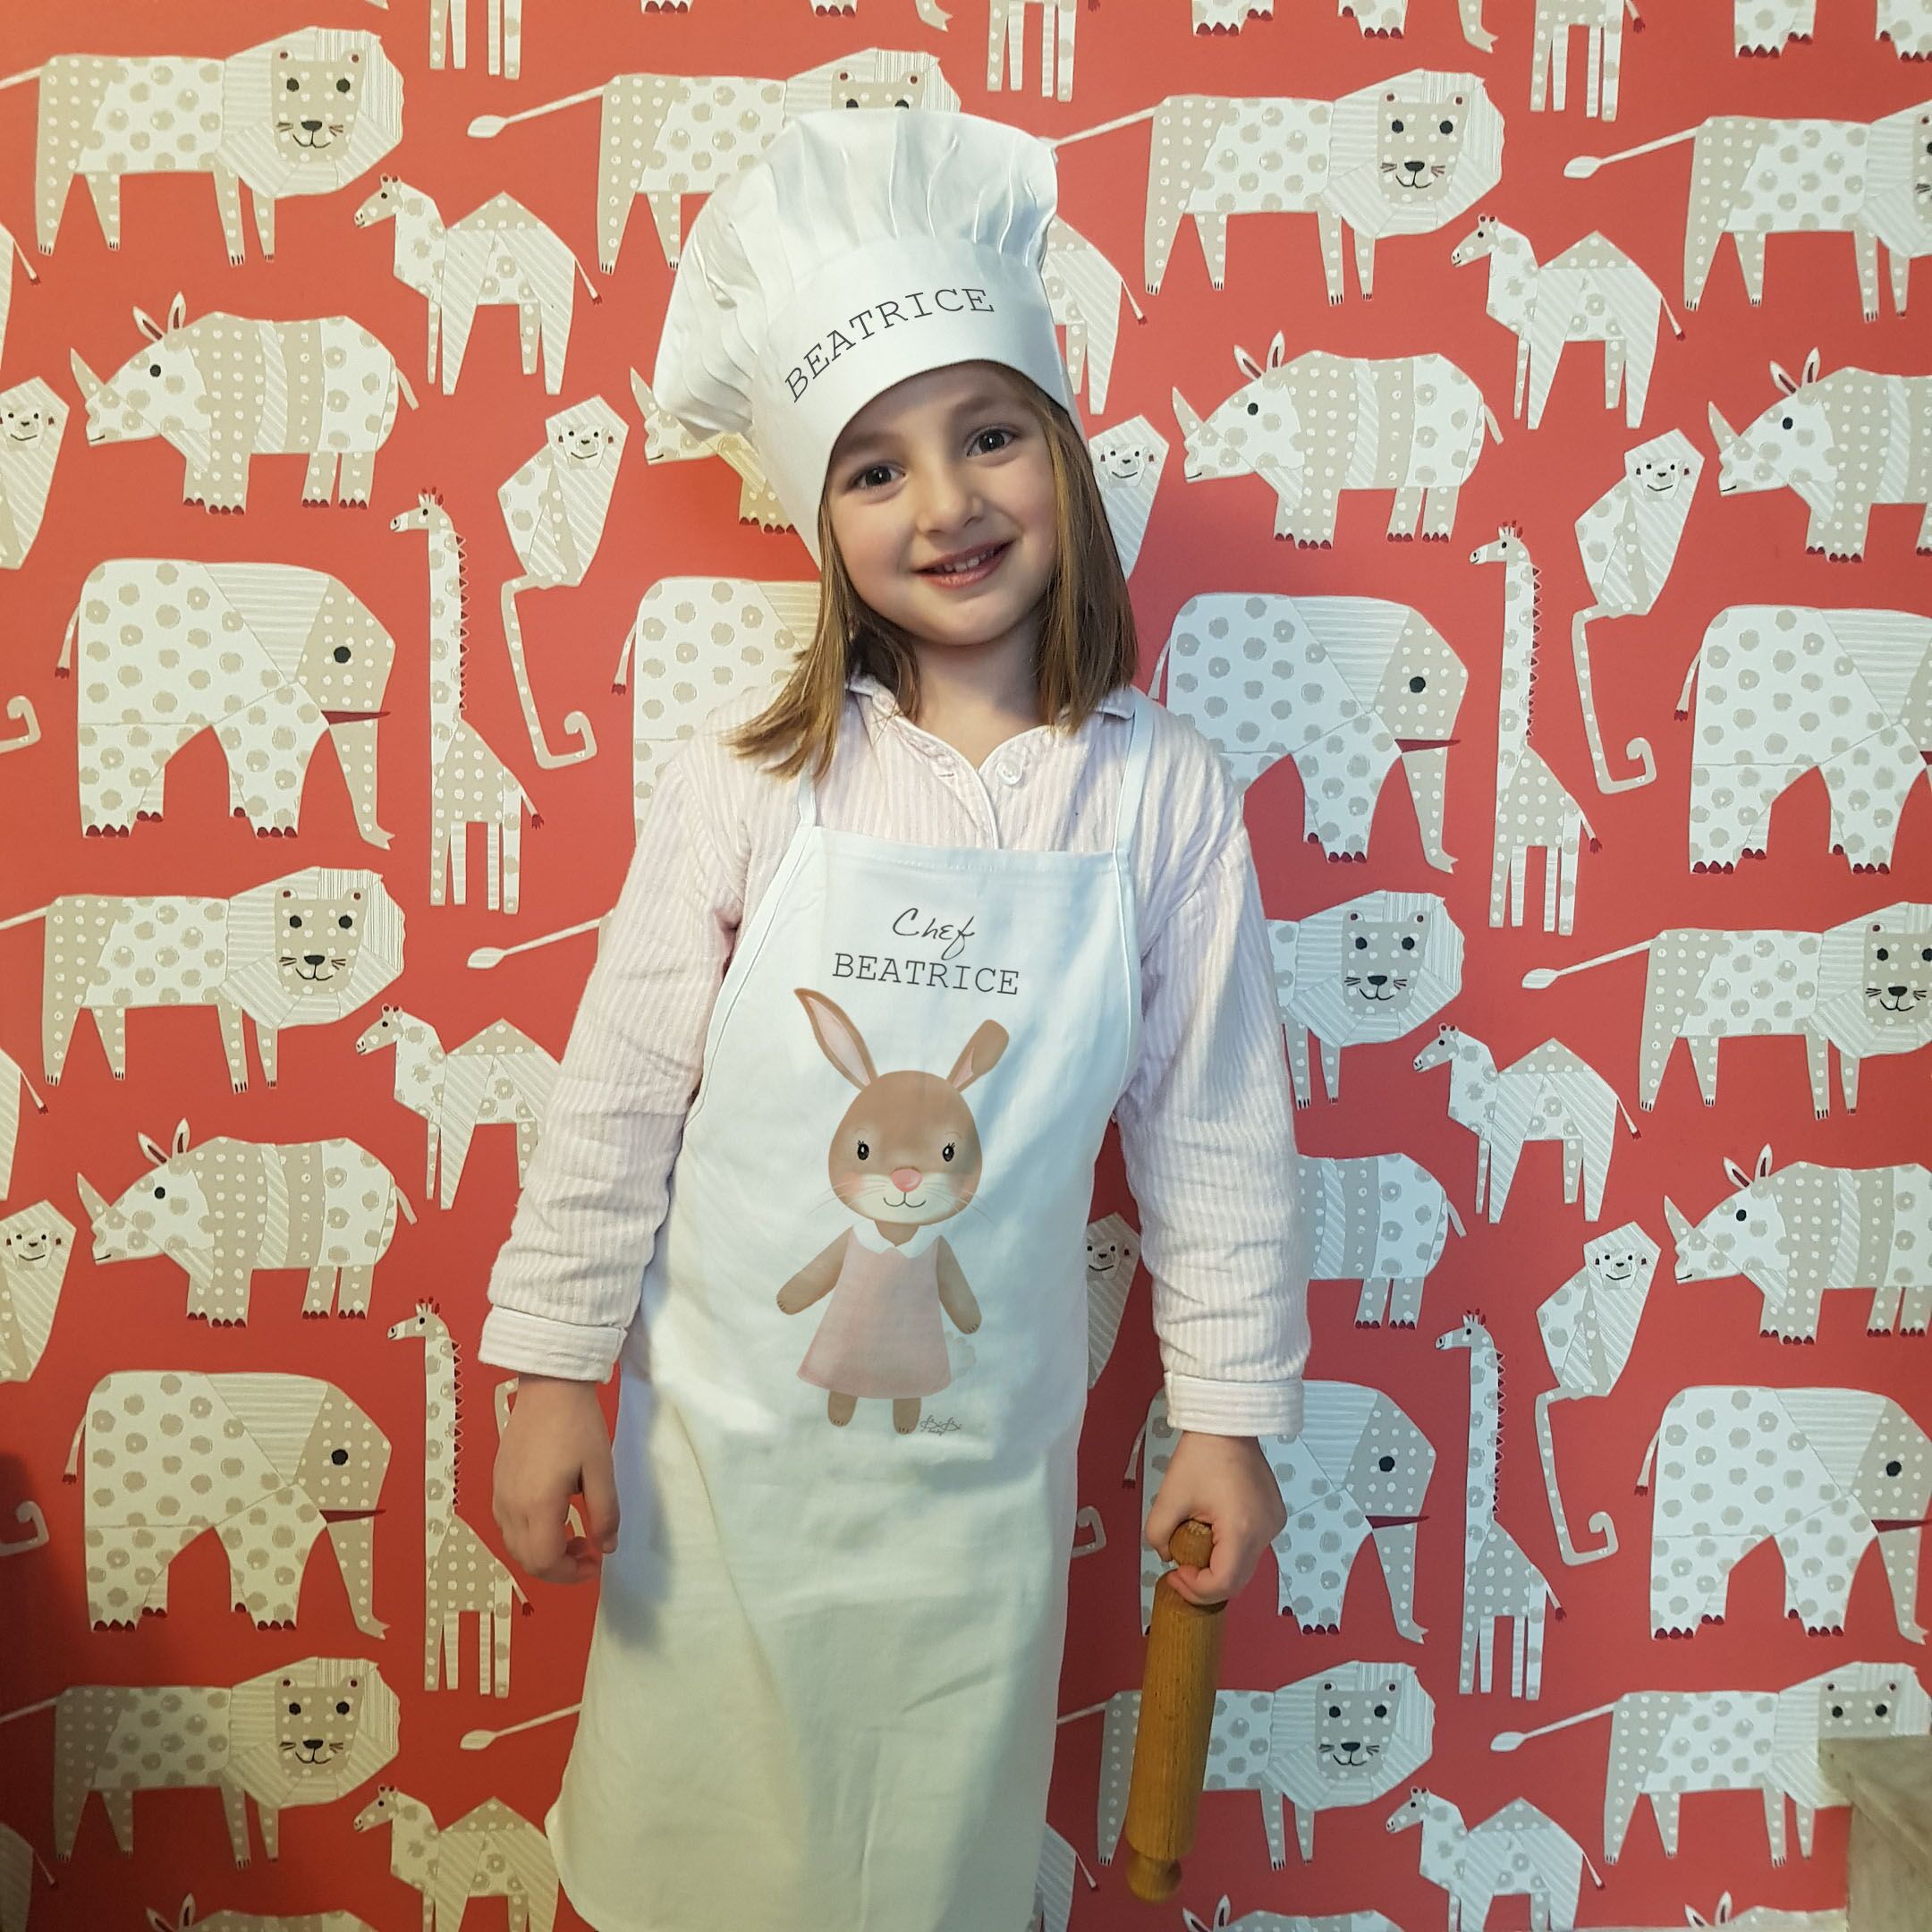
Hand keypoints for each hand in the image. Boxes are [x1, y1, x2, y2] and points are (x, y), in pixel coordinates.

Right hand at [492, 1374, 619, 1584]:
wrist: (549, 1386)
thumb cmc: (579, 1425)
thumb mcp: (602, 1469)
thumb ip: (605, 1513)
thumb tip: (606, 1549)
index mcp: (538, 1505)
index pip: (545, 1561)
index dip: (571, 1574)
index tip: (595, 1563)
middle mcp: (511, 1506)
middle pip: (526, 1559)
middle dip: (558, 1568)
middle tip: (588, 1553)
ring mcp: (500, 1493)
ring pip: (514, 1545)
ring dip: (543, 1553)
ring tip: (574, 1536)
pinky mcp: (497, 1482)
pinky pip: (508, 1525)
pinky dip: (529, 1535)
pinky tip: (553, 1517)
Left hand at [1144, 1431, 1285, 1607]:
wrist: (1226, 1425)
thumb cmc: (1200, 1456)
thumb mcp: (1168, 1498)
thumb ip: (1158, 1535)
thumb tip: (1168, 1555)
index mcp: (1242, 1529)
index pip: (1223, 1583)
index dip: (1196, 1589)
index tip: (1175, 1574)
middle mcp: (1265, 1532)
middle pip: (1237, 1580)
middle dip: (1206, 1583)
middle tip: (1180, 1570)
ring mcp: (1274, 1524)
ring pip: (1245, 1565)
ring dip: (1218, 1567)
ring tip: (1194, 1548)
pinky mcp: (1274, 1516)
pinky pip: (1252, 1547)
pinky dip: (1231, 1551)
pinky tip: (1212, 1535)